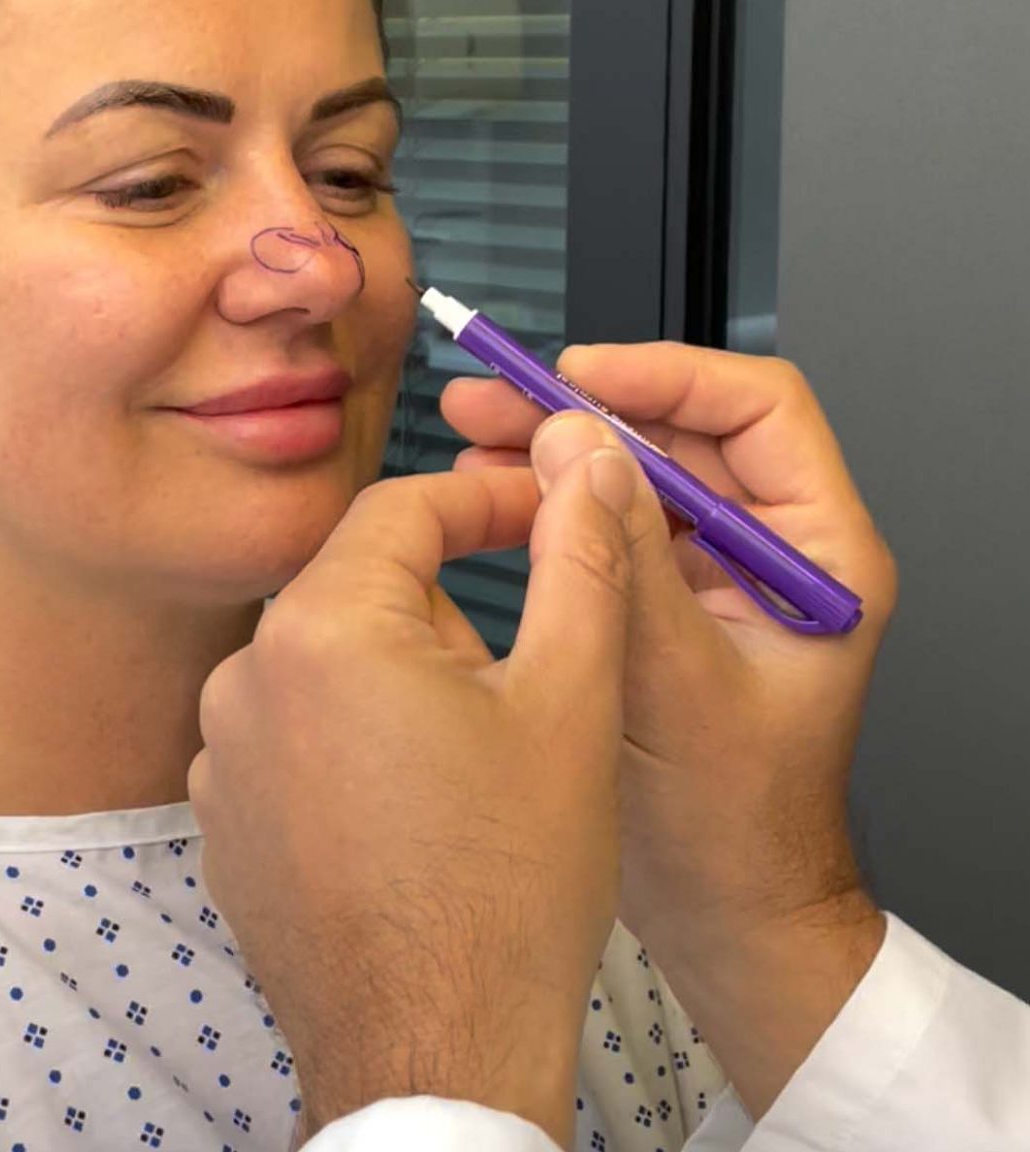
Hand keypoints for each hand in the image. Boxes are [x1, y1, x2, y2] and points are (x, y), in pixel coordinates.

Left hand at [189, 431, 645, 1146]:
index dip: (484, 502)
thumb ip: (580, 560)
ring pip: (328, 661)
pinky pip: (291, 735)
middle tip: (521, 679)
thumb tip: (586, 467)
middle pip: (362, 586)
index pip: (403, 508)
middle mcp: (244, 675)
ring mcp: (218, 753)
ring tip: (471, 761)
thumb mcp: (573, 701)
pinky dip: (349, 743)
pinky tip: (410, 809)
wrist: (436, 1056)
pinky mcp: (219, 818)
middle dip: (444, 608)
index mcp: (322, 626)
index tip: (545, 516)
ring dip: (398, 678)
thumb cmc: (511, 886)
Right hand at [443, 344, 897, 1115]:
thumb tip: (579, 440)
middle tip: (492, 399)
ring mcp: (722, 577)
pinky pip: (616, 528)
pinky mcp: (674, 604)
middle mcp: (777, 553)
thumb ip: (626, 556)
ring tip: (471, 436)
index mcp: (821, 559)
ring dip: (559, 452)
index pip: (759, 412)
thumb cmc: (731, 826)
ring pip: (641, 475)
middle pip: (685, 435)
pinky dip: (556, 506)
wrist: (725, 916)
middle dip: (584, 410)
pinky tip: (490, 497)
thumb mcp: (673, 680)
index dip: (667, 375)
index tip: (577, 376)